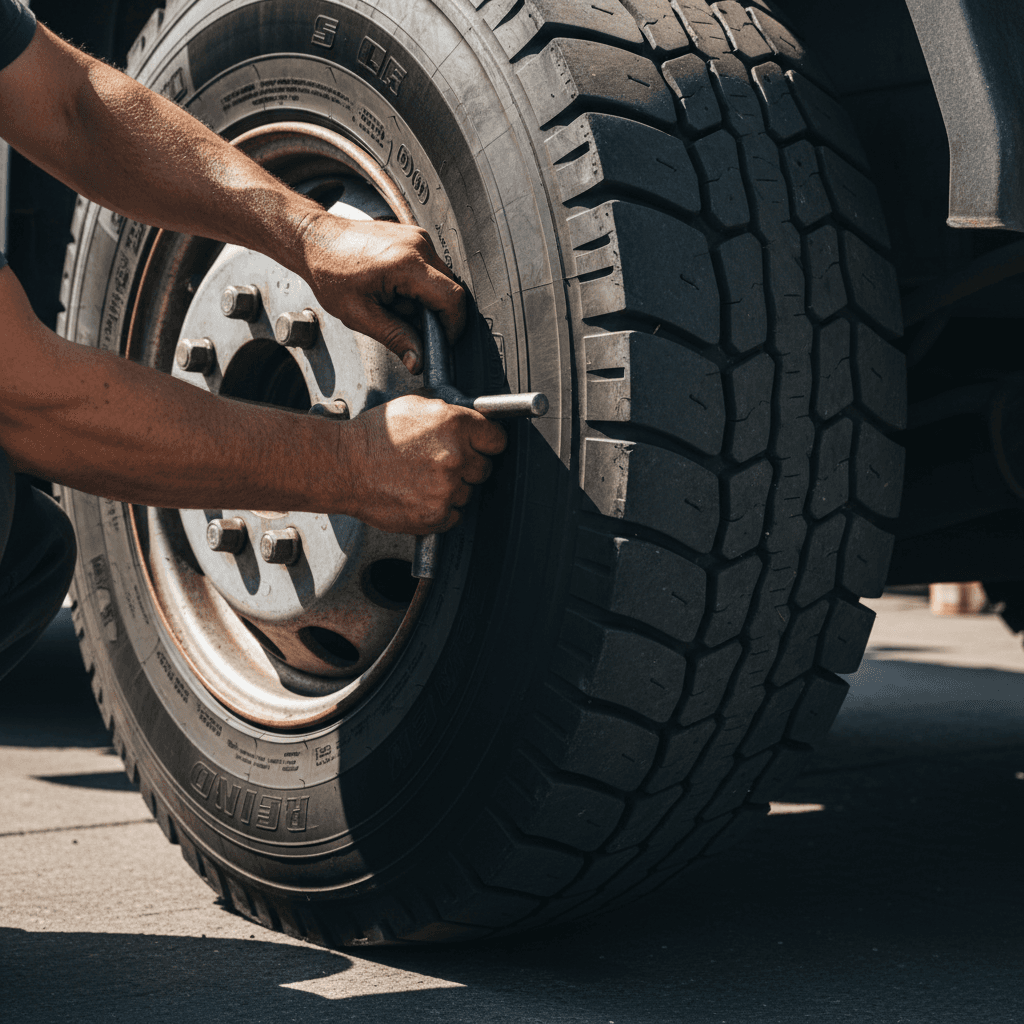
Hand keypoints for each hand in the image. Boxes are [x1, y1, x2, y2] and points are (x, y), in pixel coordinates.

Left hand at [299, 213, 463, 372]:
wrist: (316, 240)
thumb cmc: (330, 272)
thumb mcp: (360, 314)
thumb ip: (394, 338)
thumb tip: (417, 361)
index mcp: (406, 264)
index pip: (452, 298)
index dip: (453, 326)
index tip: (443, 342)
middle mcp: (418, 245)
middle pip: (450, 290)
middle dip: (436, 315)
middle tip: (409, 325)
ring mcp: (418, 238)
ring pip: (441, 280)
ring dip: (425, 300)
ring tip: (394, 303)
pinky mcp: (414, 237)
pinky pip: (430, 269)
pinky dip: (418, 286)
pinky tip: (394, 290)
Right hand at [341, 394, 506, 533]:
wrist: (343, 466)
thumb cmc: (373, 437)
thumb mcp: (415, 406)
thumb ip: (449, 413)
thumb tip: (470, 420)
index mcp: (454, 424)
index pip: (496, 439)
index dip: (486, 443)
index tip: (480, 447)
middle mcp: (455, 456)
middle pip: (484, 468)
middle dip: (467, 466)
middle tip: (440, 463)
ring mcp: (447, 488)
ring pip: (468, 493)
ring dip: (451, 489)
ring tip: (421, 479)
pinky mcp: (436, 514)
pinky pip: (453, 515)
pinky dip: (440, 509)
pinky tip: (418, 495)